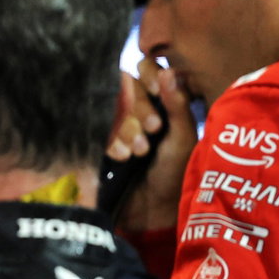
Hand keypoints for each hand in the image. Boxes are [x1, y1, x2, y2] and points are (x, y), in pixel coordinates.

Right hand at [106, 60, 196, 231]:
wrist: (150, 210)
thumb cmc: (174, 173)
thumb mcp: (182, 139)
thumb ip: (177, 105)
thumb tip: (169, 71)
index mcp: (160, 100)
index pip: (147, 69)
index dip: (150, 75)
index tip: (157, 89)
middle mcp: (135, 105)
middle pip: (127, 86)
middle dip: (139, 107)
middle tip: (152, 129)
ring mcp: (114, 121)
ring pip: (110, 105)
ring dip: (125, 126)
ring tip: (137, 151)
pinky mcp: (98, 137)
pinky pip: (96, 126)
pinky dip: (110, 139)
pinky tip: (121, 156)